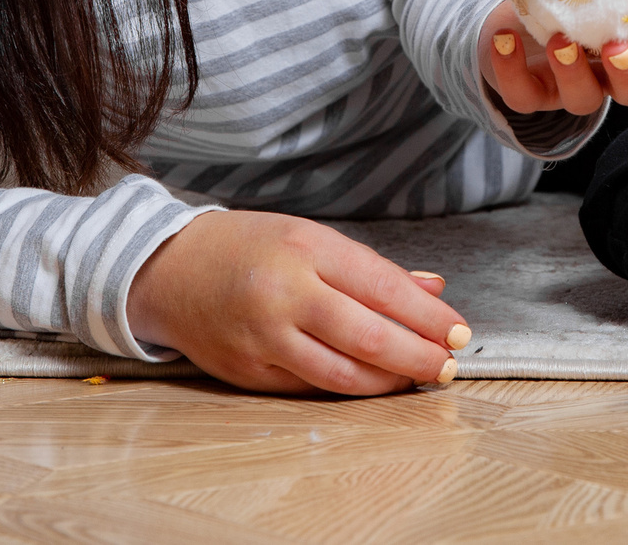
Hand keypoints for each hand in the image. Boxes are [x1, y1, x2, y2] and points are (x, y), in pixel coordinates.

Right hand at [124, 209, 469, 394]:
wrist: (168, 269)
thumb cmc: (247, 247)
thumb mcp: (310, 238)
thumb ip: (371, 268)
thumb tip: (433, 289)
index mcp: (307, 249)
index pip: (384, 286)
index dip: (428, 315)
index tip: (459, 331)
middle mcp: (285, 293)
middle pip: (369, 335)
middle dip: (418, 355)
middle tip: (447, 365)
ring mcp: (264, 337)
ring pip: (342, 373)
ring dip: (388, 381)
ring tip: (416, 378)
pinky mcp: (249, 372)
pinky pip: (311, 388)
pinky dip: (348, 389)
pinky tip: (372, 384)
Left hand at [479, 0, 627, 118]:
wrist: (518, 10)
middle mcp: (609, 74)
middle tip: (617, 46)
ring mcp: (571, 87)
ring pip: (583, 101)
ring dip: (573, 74)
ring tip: (559, 40)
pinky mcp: (531, 91)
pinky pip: (522, 95)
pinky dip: (511, 69)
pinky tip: (504, 37)